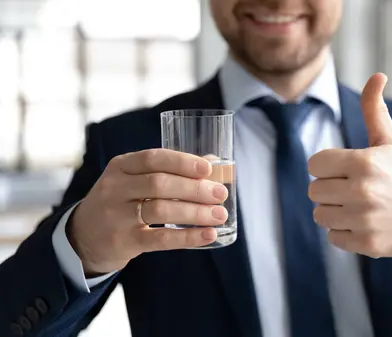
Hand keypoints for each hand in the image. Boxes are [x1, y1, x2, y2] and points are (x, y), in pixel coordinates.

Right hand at [70, 149, 228, 275]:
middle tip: (220, 194)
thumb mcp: (135, 180)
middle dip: (195, 189)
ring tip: (219, 215)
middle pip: (160, 184)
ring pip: (161, 211)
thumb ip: (169, 171)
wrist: (83, 237)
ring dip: (195, 213)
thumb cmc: (121, 201)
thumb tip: (214, 163)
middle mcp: (115, 188)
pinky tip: (207, 235)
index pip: (153, 158)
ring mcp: (117, 216)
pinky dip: (187, 237)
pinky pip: (160, 240)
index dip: (182, 162)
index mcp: (121, 166)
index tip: (208, 169)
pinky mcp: (123, 242)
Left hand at [308, 73, 391, 258]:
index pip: (315, 165)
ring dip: (334, 211)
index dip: (327, 167)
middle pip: (315, 191)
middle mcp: (363, 192)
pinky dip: (344, 232)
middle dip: (330, 189)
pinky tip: (363, 224)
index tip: (344, 170)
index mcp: (365, 162)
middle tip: (353, 189)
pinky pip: (333, 236)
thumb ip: (374, 110)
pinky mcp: (367, 244)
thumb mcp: (390, 141)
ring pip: (320, 215)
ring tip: (357, 207)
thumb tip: (377, 75)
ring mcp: (365, 220)